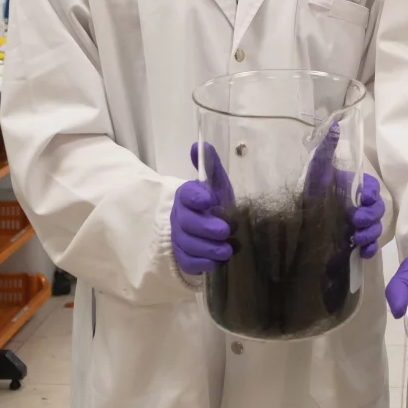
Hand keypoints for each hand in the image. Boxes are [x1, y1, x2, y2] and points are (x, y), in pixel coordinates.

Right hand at [170, 143, 234, 275]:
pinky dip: (204, 263)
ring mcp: (180, 238)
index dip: (195, 197)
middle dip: (205, 227)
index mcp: (187, 196)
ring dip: (208, 248)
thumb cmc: (216, 203)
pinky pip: (190, 263)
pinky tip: (218, 262)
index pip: (186, 195)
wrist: (212, 229)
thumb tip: (201, 143)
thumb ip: (211, 165)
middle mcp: (180, 217)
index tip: (209, 199)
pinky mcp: (185, 258)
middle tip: (224, 230)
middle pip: (186, 223)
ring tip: (227, 249)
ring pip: (188, 245)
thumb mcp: (217, 184)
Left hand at [303, 123, 384, 259]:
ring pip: (376, 229)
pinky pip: (369, 248)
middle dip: (371, 216)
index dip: (372, 193)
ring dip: (370, 233)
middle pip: (378, 210)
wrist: (296, 225)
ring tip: (356, 238)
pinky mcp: (354, 244)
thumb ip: (326, 150)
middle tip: (355, 220)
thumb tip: (334, 126)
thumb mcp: (316, 170)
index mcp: (353, 189)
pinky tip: (361, 251)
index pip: (373, 189)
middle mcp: (358, 207)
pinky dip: (368, 249)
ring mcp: (358, 226)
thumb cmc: (309, 193)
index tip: (364, 198)